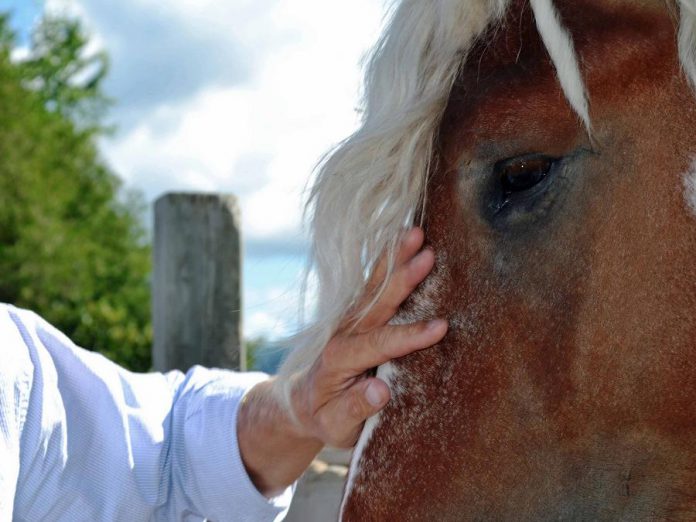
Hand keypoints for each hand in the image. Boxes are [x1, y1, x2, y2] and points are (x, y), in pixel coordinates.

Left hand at [237, 227, 447, 495]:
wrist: (301, 402)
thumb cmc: (324, 416)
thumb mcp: (336, 425)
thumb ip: (356, 408)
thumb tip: (382, 389)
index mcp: (338, 359)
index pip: (378, 344)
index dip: (408, 336)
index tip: (440, 327)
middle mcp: (343, 332)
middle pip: (374, 302)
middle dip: (401, 278)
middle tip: (427, 253)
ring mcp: (349, 320)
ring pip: (373, 286)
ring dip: (394, 258)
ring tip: (415, 232)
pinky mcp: (356, 314)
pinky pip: (373, 285)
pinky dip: (388, 260)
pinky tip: (402, 239)